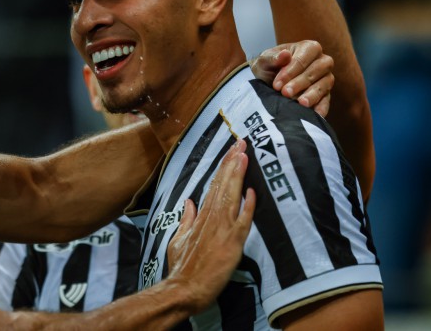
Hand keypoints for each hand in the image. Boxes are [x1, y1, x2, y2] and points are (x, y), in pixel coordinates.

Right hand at [166, 139, 254, 313]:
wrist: (185, 288)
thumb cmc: (182, 267)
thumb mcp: (178, 239)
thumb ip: (186, 219)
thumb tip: (189, 202)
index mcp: (201, 216)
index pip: (214, 185)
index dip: (224, 167)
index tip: (232, 151)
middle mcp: (212, 218)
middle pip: (223, 185)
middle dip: (233, 163)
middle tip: (242, 143)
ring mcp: (222, 229)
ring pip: (231, 196)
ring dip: (238, 175)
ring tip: (244, 155)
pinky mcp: (232, 243)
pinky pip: (242, 221)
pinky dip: (247, 206)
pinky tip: (251, 191)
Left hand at [251, 40, 333, 116]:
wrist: (266, 83)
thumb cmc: (268, 68)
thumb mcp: (264, 61)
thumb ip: (273, 57)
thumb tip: (285, 54)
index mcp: (309, 48)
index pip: (303, 58)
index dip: (291, 71)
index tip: (277, 84)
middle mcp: (321, 61)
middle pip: (316, 70)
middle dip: (300, 82)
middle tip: (285, 93)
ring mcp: (325, 78)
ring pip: (323, 84)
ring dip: (312, 94)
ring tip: (300, 103)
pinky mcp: (325, 95)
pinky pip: (327, 100)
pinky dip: (322, 107)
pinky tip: (315, 114)